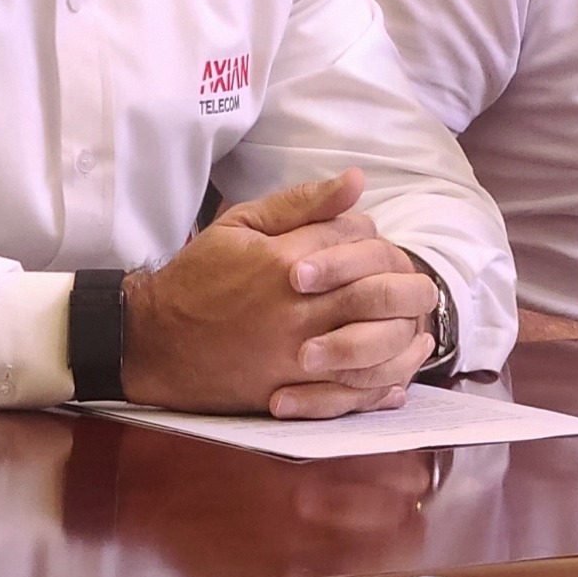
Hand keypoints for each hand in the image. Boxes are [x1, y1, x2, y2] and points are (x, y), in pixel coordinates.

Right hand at [120, 168, 437, 417]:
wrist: (154, 339)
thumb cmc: (198, 275)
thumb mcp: (242, 223)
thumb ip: (302, 203)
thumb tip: (356, 180)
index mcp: (286, 260)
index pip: (355, 241)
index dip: (372, 238)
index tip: (373, 242)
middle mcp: (295, 309)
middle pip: (375, 295)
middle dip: (408, 290)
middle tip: (423, 290)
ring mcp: (292, 355)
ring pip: (369, 349)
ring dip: (403, 341)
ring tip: (421, 333)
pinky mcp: (286, 391)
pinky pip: (344, 395)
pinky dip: (377, 389)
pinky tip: (396, 381)